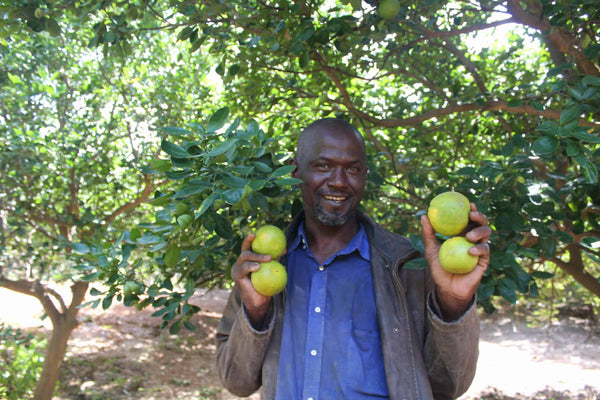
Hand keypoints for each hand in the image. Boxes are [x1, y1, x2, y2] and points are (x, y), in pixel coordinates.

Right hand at [231, 233, 273, 326]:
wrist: (259, 301)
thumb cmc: (265, 285)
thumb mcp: (270, 270)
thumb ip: (274, 260)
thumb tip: (285, 249)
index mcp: (247, 259)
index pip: (248, 246)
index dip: (250, 239)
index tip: (257, 233)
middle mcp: (240, 262)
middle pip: (245, 250)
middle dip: (251, 243)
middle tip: (263, 242)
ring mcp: (237, 268)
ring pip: (245, 257)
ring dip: (257, 256)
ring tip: (268, 258)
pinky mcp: (236, 276)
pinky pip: (244, 268)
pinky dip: (251, 266)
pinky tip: (258, 267)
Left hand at [421, 203, 491, 319]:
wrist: (447, 288)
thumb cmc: (439, 268)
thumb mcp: (431, 250)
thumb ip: (428, 234)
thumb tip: (424, 216)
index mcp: (462, 234)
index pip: (468, 219)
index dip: (471, 209)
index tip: (468, 203)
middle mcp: (473, 239)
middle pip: (481, 223)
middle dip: (479, 216)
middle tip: (471, 214)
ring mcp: (479, 249)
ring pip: (486, 234)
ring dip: (479, 231)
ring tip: (469, 236)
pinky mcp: (483, 261)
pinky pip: (485, 251)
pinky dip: (478, 248)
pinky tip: (470, 250)